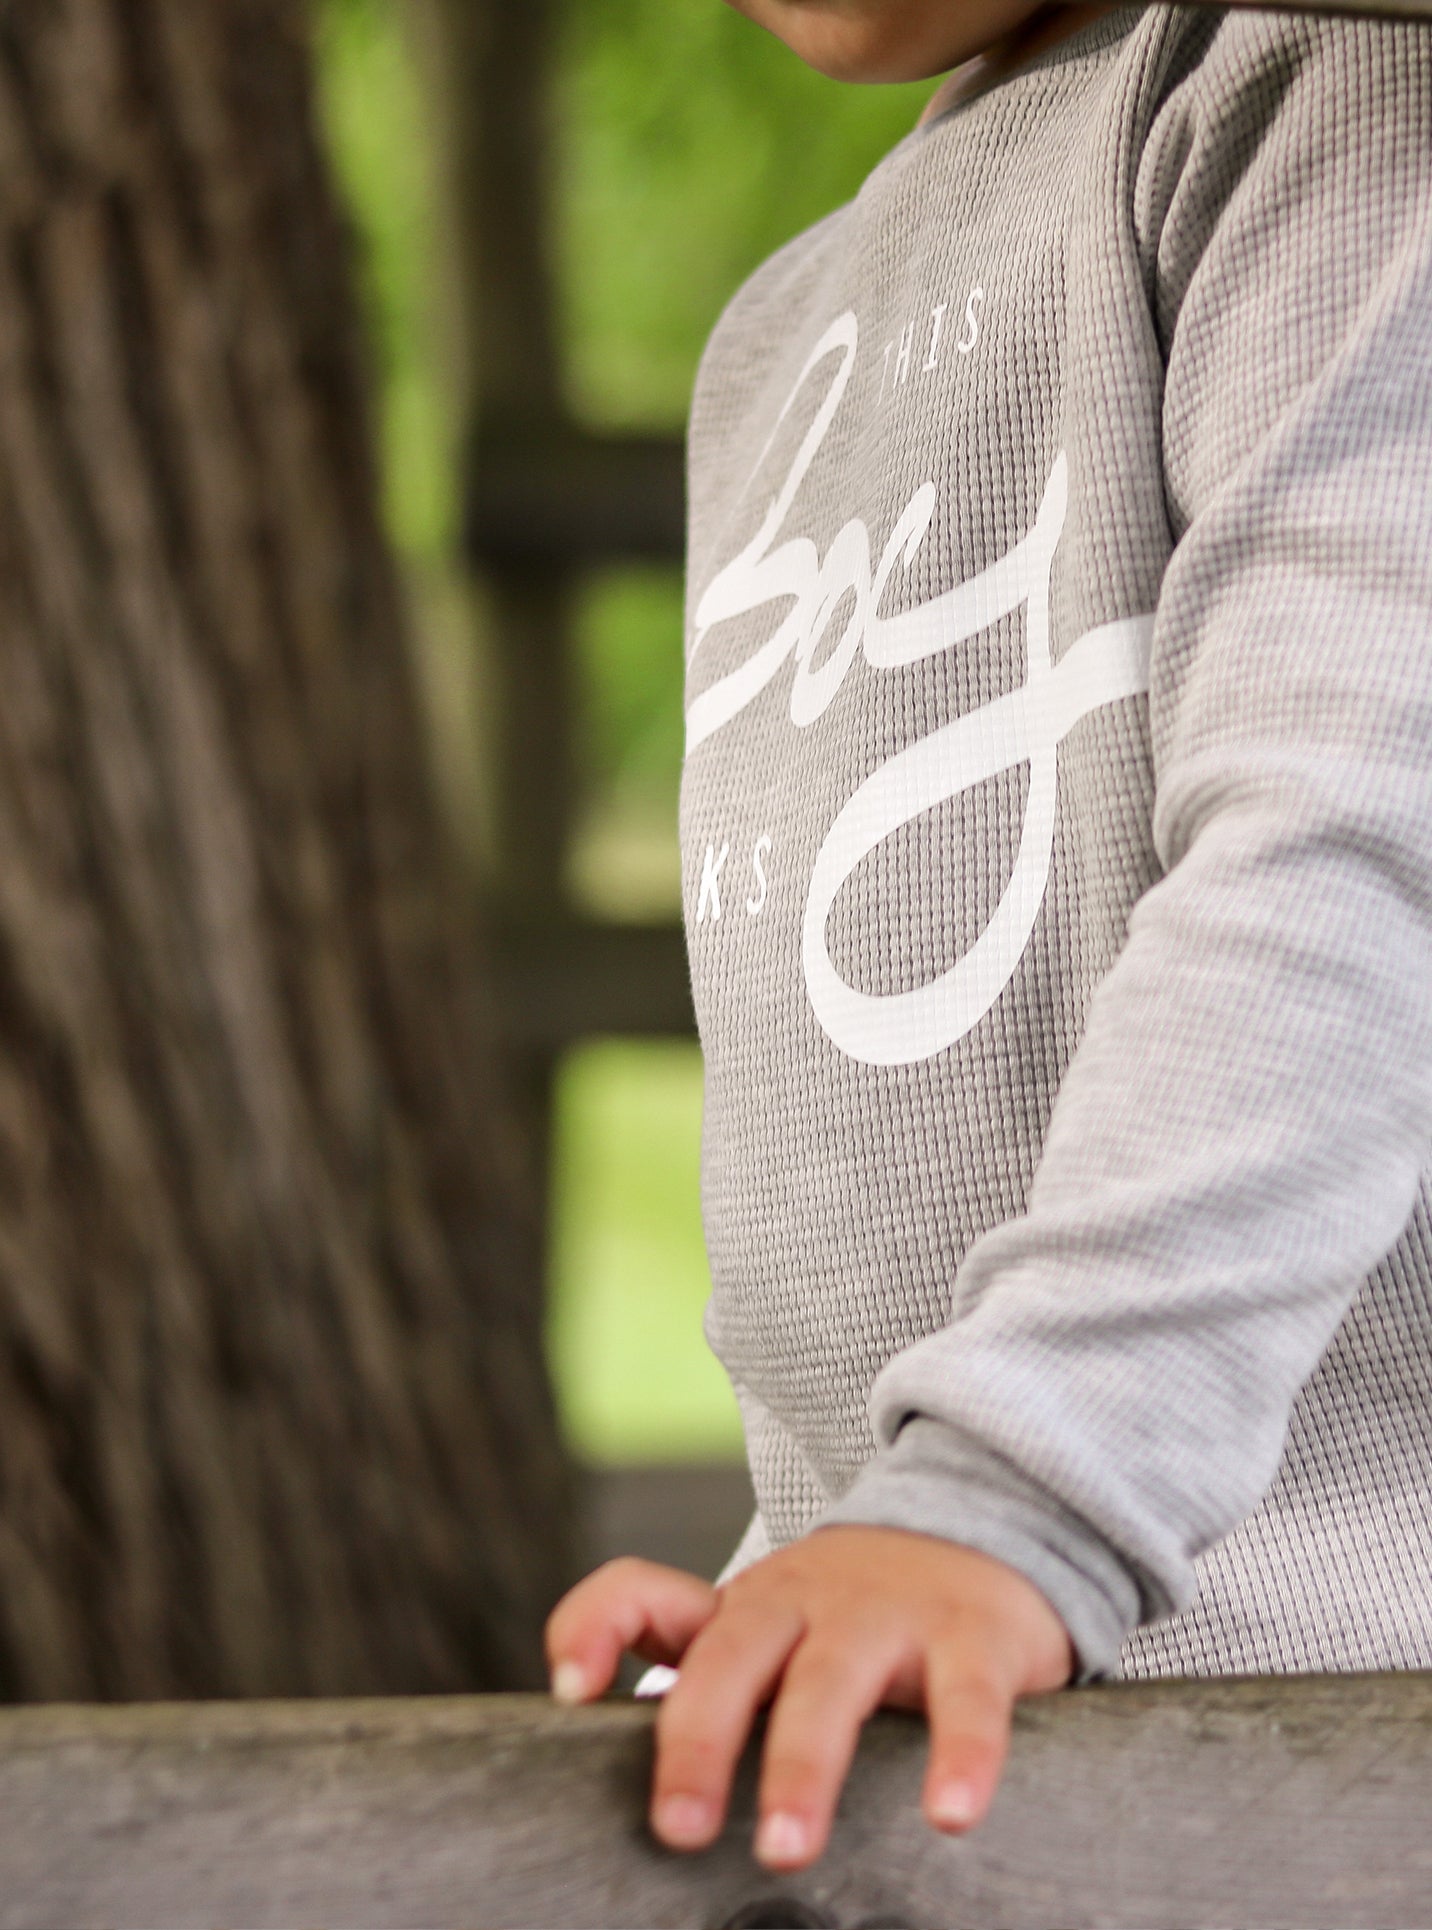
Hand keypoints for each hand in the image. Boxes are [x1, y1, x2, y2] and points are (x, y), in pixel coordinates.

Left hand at [544, 1524, 1073, 1870]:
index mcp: (743, 1611)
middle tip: (680, 1828)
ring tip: (787, 1849)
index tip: (572, 1694)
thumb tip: (622, 1767)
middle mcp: (805, 1602)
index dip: (597, 1627)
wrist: (981, 1535)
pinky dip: (961, 1757)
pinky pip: (966, 1699)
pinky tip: (950, 1815)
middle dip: (700, 1738)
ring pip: (833, 1683)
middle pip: (734, 1654)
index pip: (644, 1593)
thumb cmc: (851, 1619)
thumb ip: (701, 1684)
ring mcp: (887, 1614)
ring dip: (804, 1765)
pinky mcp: (973, 1636)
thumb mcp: (769, 1638)